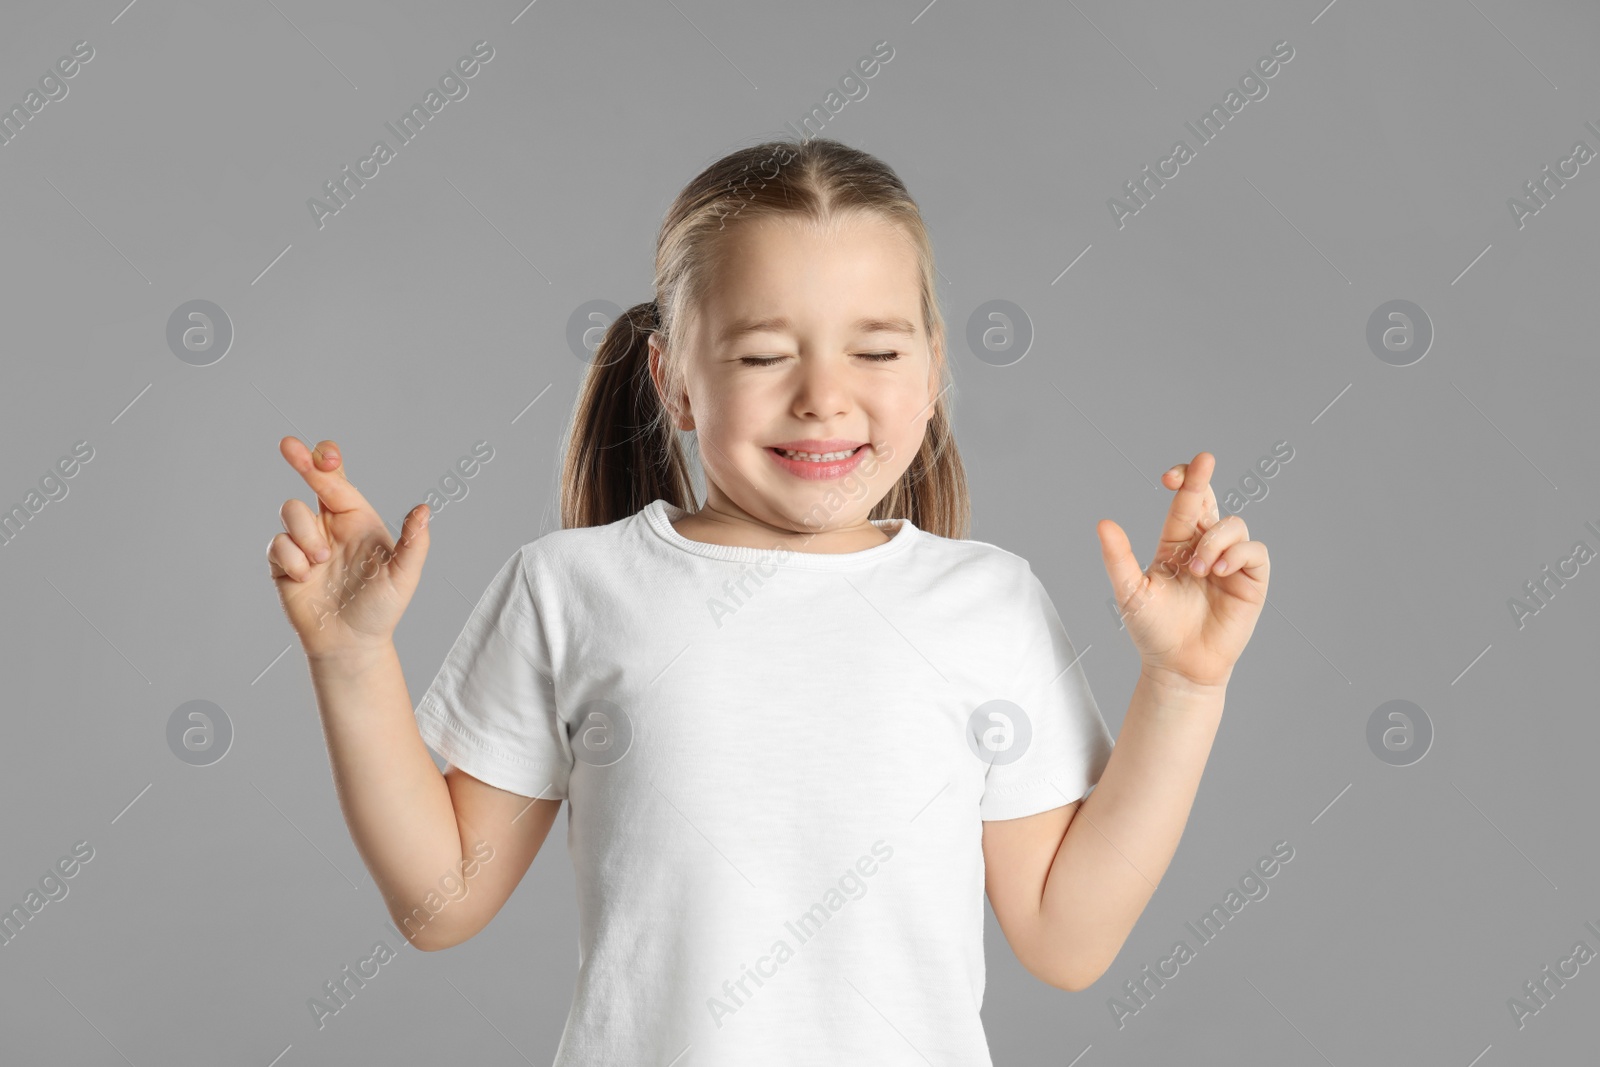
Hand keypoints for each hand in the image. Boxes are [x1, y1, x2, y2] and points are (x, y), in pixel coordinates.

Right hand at [267, 437, 430, 659]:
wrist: (351, 643)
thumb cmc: (381, 608)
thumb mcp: (404, 575)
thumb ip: (414, 542)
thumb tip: (424, 510)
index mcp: (357, 518)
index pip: (338, 480)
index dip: (328, 460)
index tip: (324, 455)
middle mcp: (329, 524)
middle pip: (310, 479)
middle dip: (300, 459)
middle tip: (287, 445)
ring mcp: (305, 542)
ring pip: (291, 512)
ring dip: (307, 535)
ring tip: (322, 562)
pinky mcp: (283, 562)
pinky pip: (277, 544)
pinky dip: (292, 559)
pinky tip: (307, 578)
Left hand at [1095, 452, 1268, 689]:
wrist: (1178, 667)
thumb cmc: (1152, 630)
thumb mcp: (1130, 591)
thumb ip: (1118, 558)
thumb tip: (1103, 523)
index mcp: (1176, 544)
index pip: (1185, 503)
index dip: (1184, 480)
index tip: (1171, 474)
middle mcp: (1205, 547)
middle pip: (1211, 501)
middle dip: (1205, 479)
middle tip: (1203, 462)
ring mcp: (1230, 562)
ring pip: (1234, 525)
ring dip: (1215, 541)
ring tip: (1199, 570)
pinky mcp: (1251, 581)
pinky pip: (1255, 551)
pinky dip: (1237, 554)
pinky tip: (1218, 572)